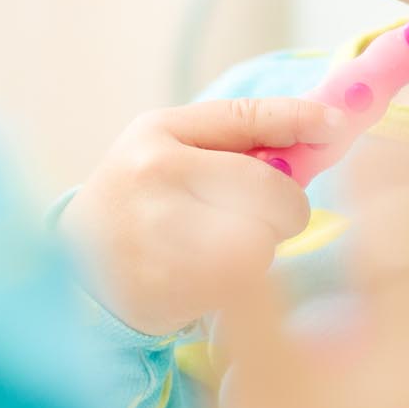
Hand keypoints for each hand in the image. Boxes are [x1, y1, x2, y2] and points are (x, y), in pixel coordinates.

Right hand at [61, 97, 345, 334]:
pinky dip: (238, 286)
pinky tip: (204, 280)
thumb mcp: (171, 150)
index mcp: (157, 133)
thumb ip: (237, 140)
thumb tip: (324, 130)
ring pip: (262, 242)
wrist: (68, 274)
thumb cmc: (140, 203)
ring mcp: (157, 236)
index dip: (302, 117)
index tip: (339, 124)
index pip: (247, 116)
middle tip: (259, 218)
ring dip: (258, 249)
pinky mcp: (165, 291)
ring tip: (217, 251)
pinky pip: (243, 286)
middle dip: (283, 208)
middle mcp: (154, 177)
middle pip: (271, 191)